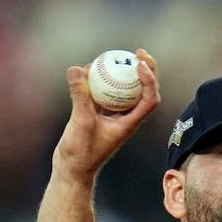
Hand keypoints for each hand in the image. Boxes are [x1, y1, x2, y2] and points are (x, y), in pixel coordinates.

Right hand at [53, 48, 160, 178]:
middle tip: (138, 52)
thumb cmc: (80, 152)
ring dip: (123, 72)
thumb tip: (77, 68)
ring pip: (123, 90)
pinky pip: (104, 93)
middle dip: (145, 70)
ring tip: (115, 55)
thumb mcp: (80, 121)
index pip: (150, 100)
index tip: (140, 64)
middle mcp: (125, 118)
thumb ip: (80, 96)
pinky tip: (87, 69)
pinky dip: (100, 81)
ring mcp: (113, 116)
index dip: (150, 80)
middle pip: (143, 91)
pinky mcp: (99, 114)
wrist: (71, 169)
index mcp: (130, 123)